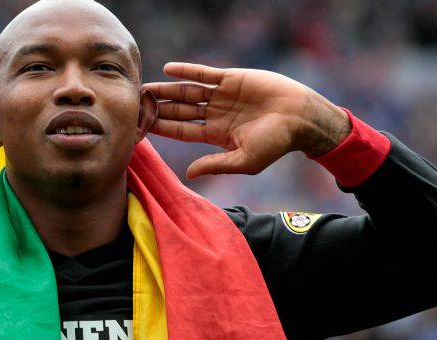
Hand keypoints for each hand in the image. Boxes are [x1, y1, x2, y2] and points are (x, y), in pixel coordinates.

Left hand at [143, 62, 350, 177]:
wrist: (301, 118)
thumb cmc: (276, 144)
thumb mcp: (244, 161)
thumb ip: (215, 164)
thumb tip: (189, 173)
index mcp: (216, 134)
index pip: (182, 130)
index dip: (162, 128)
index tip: (141, 126)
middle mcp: (215, 114)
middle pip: (179, 110)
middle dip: (158, 107)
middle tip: (135, 104)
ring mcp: (222, 95)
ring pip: (188, 92)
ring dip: (166, 89)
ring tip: (144, 87)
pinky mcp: (232, 78)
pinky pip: (204, 73)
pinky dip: (187, 71)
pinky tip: (168, 69)